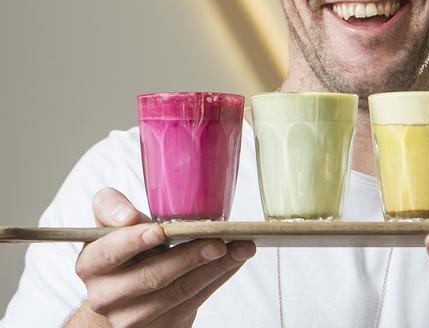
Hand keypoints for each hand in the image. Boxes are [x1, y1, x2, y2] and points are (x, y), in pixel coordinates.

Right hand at [69, 187, 254, 327]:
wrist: (122, 295)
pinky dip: (217, 279)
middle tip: (218, 240)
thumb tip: (129, 217)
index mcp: (92, 265)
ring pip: (179, 292)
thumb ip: (112, 208)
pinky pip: (194, 303)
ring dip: (215, 269)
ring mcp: (133, 318)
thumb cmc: (122, 251)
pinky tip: (234, 261)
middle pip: (152, 276)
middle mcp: (107, 296)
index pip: (109, 252)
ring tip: (240, 248)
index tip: (159, 231)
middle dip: (189, 257)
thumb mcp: (109, 224)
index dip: (133, 241)